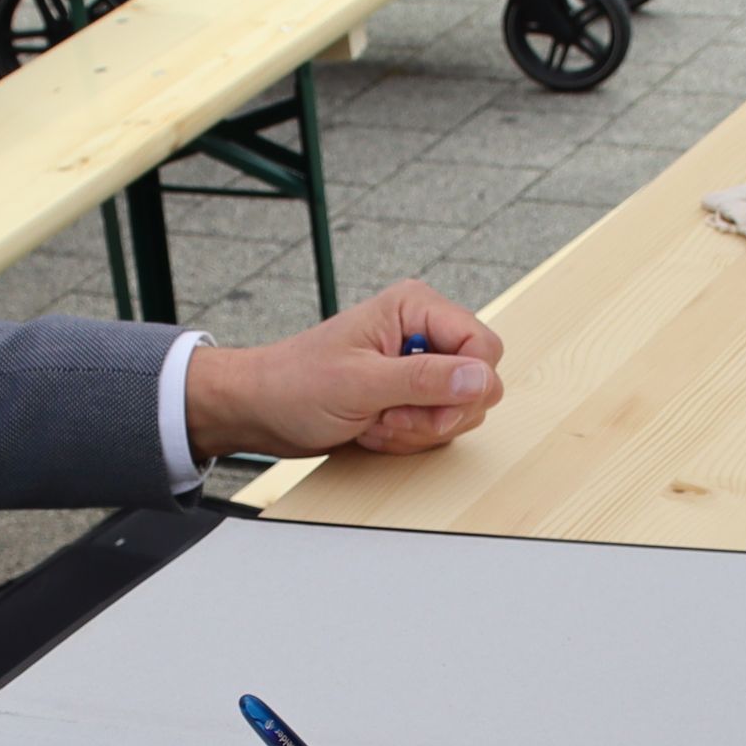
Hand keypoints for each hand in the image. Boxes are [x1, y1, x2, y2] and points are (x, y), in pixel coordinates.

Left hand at [183, 279, 504, 459]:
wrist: (260, 409)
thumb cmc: (294, 384)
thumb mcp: (360, 383)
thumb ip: (425, 380)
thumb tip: (482, 378)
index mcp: (416, 307)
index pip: (485, 348)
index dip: (464, 385)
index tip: (423, 404)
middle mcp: (424, 332)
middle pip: (477, 384)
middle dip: (434, 413)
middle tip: (388, 413)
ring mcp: (418, 366)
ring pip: (459, 411)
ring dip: (417, 429)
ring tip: (373, 420)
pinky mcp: (410, 395)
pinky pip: (437, 426)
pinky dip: (407, 438)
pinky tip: (372, 429)